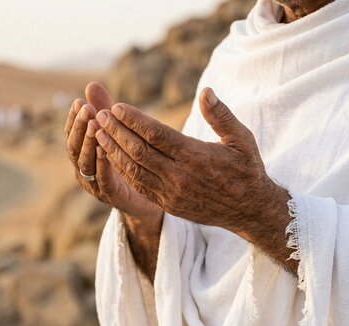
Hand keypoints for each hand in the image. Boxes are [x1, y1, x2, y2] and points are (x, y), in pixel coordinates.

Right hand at [64, 82, 162, 279]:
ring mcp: (94, 184)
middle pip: (73, 147)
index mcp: (82, 154)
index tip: (80, 101)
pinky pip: (103, 179)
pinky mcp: (110, 194)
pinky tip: (106, 149)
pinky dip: (102, 164)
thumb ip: (103, 111)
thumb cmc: (128, 161)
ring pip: (84, 163)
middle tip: (87, 109)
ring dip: (88, 142)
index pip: (70, 133)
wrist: (145, 197)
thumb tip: (91, 83)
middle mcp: (83, 169)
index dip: (74, 118)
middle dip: (79, 127)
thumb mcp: (116, 133)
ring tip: (94, 125)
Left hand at [94, 87, 294, 272]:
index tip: (116, 107)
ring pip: (134, 169)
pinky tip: (111, 156)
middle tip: (99, 115)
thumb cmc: (247, 169)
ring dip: (114, 150)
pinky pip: (139, 185)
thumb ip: (221, 116)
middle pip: (139, 150)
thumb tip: (206, 91)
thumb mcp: (242, 139)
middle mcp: (180, 176)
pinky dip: (123, 170)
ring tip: (99, 132)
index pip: (157, 134)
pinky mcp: (168, 204)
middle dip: (116, 131)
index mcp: (196, 156)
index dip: (133, 120)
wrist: (249, 210)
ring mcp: (172, 193)